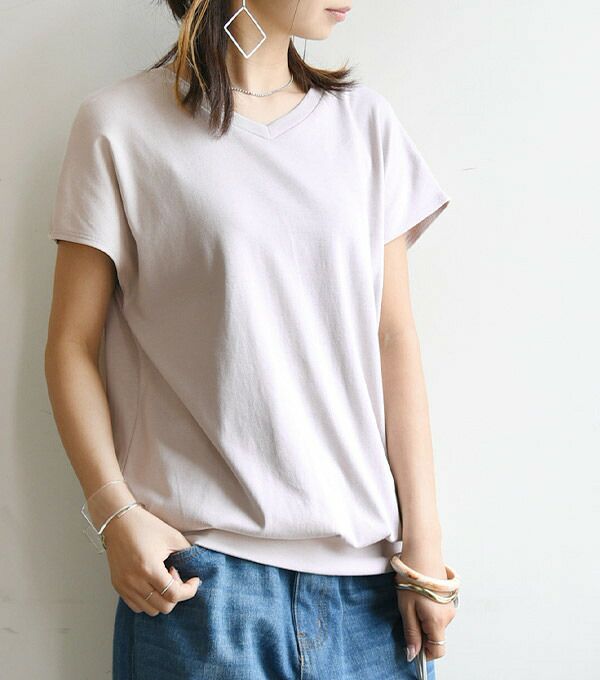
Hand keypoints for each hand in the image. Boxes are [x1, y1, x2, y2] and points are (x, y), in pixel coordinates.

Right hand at [102, 504, 201, 615]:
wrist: (119, 521)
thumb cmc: (145, 525)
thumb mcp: (172, 536)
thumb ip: (187, 553)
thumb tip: (197, 567)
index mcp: (149, 568)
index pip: (174, 595)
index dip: (189, 590)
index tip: (194, 580)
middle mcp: (134, 581)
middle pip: (163, 607)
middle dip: (176, 594)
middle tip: (176, 574)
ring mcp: (124, 586)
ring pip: (150, 610)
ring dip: (162, 598)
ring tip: (162, 578)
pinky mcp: (118, 586)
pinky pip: (137, 606)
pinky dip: (148, 600)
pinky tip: (152, 582)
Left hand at [395, 542, 455, 662]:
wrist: (422, 552)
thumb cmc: (412, 579)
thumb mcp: (406, 608)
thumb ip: (411, 633)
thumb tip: (412, 654)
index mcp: (438, 621)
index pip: (438, 650)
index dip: (425, 653)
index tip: (413, 645)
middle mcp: (448, 616)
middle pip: (436, 636)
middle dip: (421, 631)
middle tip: (408, 612)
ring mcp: (451, 606)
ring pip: (436, 623)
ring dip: (424, 617)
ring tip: (413, 599)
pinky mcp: (449, 597)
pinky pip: (439, 611)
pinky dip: (429, 608)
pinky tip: (421, 593)